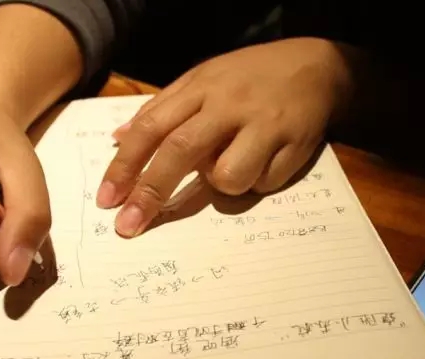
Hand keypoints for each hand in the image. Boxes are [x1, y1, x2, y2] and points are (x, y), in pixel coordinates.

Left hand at [96, 37, 346, 236]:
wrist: (316, 66)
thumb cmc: (248, 78)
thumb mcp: (202, 79)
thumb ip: (161, 109)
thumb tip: (118, 139)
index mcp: (201, 88)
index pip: (152, 127)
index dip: (125, 165)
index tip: (107, 200)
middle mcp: (229, 105)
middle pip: (180, 151)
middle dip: (151, 192)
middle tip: (129, 225)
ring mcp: (263, 126)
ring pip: (227, 176)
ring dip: (221, 185)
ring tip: (232, 166)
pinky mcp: (294, 147)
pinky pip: (263, 184)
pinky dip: (257, 182)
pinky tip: (264, 162)